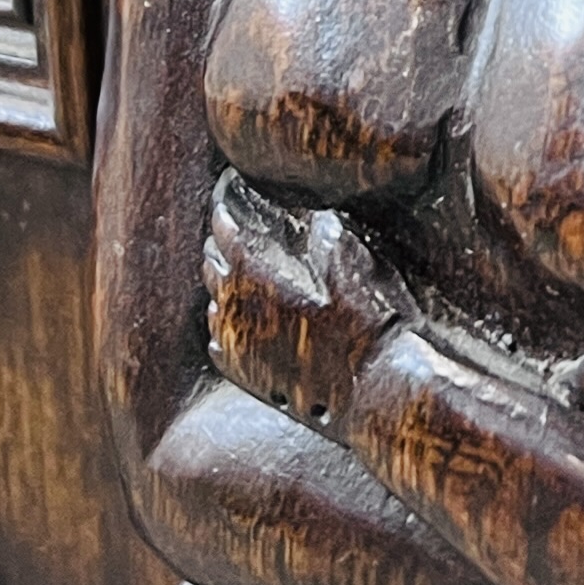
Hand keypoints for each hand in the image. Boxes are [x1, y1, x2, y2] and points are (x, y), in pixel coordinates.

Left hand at [204, 175, 413, 429]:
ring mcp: (233, 343)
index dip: (228, 207)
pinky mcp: (240, 373)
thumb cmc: (368, 319)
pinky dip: (228, 324)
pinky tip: (247, 319)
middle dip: (223, 244)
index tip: (233, 195)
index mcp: (255, 272)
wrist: (372, 389)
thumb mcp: (353, 259)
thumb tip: (313, 212)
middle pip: (211, 262)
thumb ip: (324, 231)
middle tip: (240, 231)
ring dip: (224, 285)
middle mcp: (233, 306)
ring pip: (212, 302)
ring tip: (244, 275)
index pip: (224, 227)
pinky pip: (217, 340)